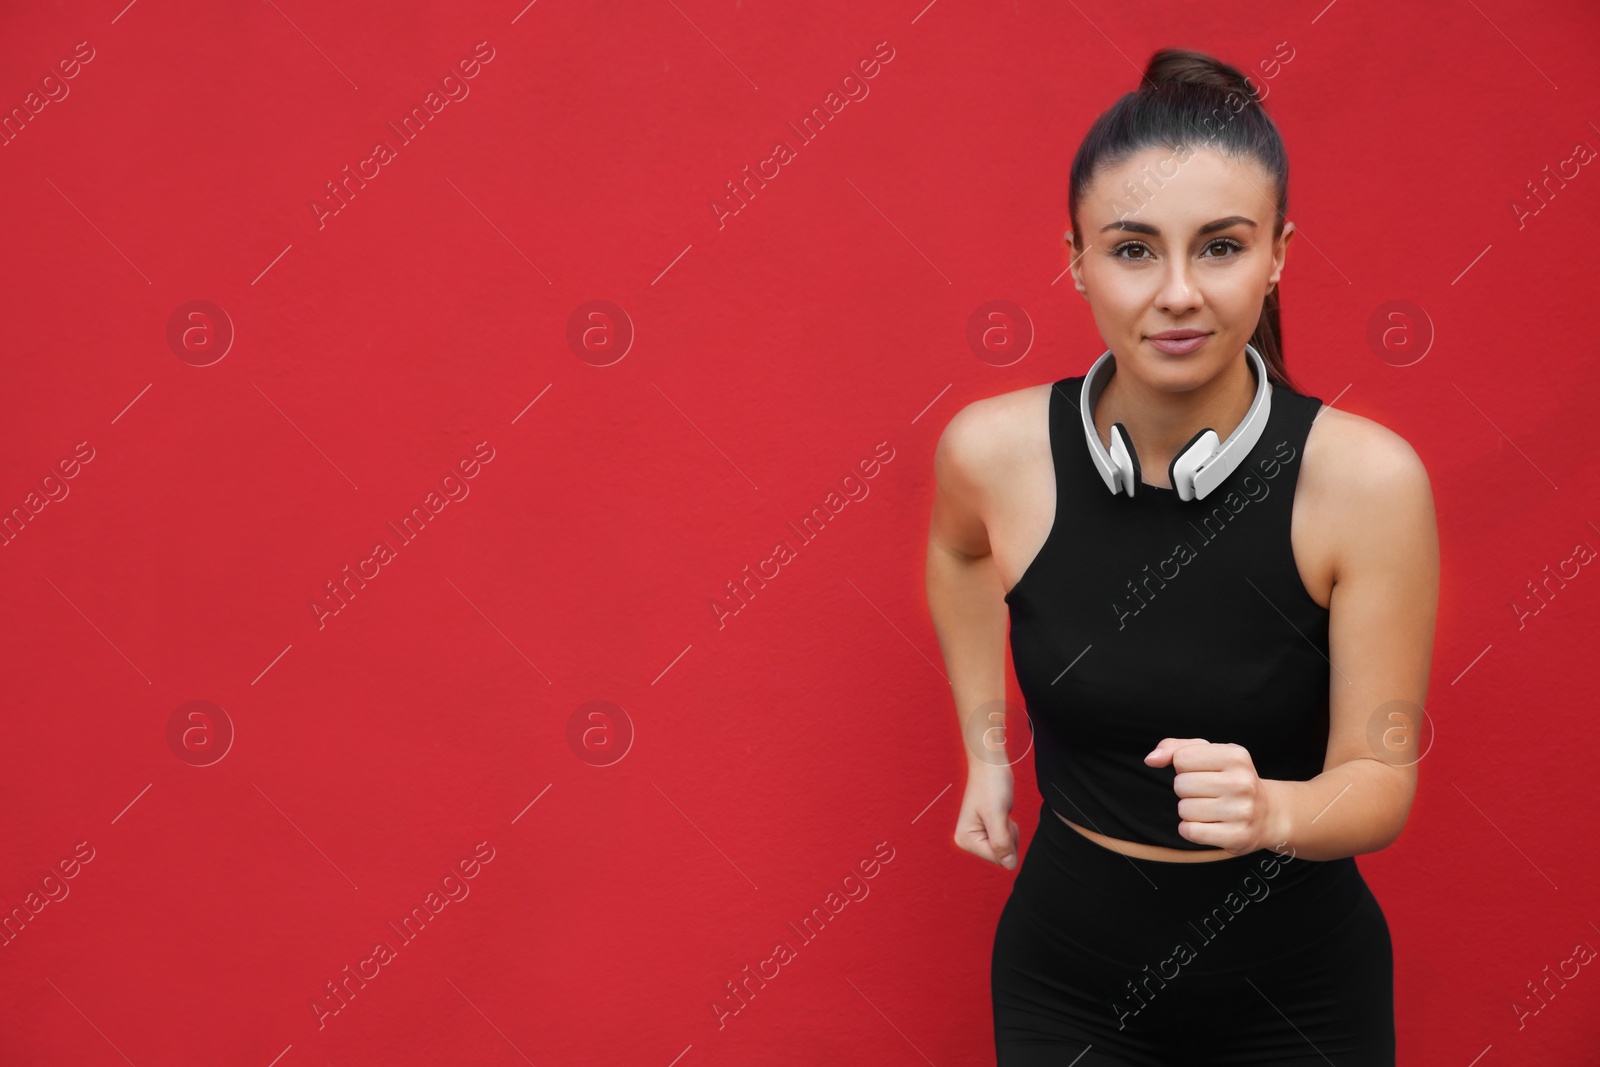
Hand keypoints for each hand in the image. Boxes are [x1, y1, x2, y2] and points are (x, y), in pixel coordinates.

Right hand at [954, 763, 1020, 869]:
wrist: (990, 764)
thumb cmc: (991, 785)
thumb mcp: (997, 816)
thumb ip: (1002, 843)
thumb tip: (1010, 865)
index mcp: (965, 840)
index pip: (997, 858)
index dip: (1007, 841)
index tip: (1001, 819)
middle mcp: (968, 841)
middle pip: (1001, 855)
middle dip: (1009, 836)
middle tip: (1001, 814)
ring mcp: (978, 836)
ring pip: (1006, 848)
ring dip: (1010, 830)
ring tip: (1001, 811)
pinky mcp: (987, 830)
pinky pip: (1006, 839)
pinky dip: (1010, 827)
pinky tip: (1001, 812)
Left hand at [1144, 738, 1283, 854]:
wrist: (1268, 813)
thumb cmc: (1231, 779)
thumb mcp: (1210, 754)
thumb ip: (1176, 748)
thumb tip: (1151, 759)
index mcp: (1236, 756)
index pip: (1181, 758)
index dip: (1184, 766)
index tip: (1203, 772)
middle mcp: (1242, 782)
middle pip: (1181, 784)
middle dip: (1186, 789)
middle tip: (1208, 793)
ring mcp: (1242, 811)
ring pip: (1184, 809)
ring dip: (1189, 810)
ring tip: (1210, 808)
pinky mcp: (1237, 836)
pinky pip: (1190, 831)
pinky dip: (1191, 829)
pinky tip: (1208, 824)